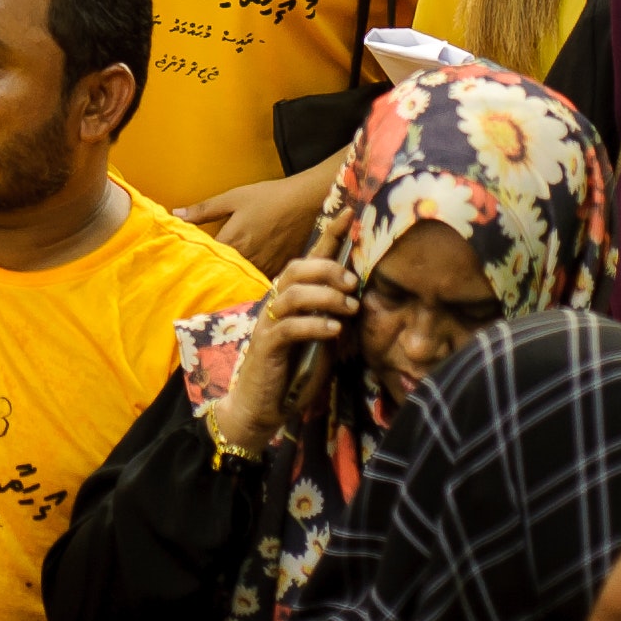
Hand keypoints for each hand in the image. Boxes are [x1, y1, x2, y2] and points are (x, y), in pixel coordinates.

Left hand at [176, 165, 337, 276]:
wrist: (305, 201)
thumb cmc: (268, 197)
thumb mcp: (233, 198)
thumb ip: (204, 209)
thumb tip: (175, 213)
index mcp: (233, 242)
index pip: (207, 261)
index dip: (196, 264)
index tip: (183, 268)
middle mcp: (248, 259)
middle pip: (224, 275)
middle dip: (213, 276)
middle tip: (197, 281)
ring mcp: (265, 266)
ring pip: (243, 280)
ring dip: (233, 281)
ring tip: (221, 284)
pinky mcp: (280, 269)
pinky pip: (262, 281)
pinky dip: (253, 281)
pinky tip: (248, 281)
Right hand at [202, 253, 356, 455]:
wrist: (261, 406)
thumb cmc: (293, 371)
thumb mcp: (321, 341)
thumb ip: (334, 318)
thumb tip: (359, 300)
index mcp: (292, 297)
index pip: (309, 259)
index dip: (329, 235)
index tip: (350, 214)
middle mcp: (277, 302)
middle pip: (298, 268)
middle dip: (328, 268)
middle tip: (354, 282)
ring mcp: (269, 322)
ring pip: (294, 292)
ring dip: (325, 296)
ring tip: (349, 306)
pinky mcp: (266, 345)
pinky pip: (289, 326)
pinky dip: (314, 324)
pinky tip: (333, 329)